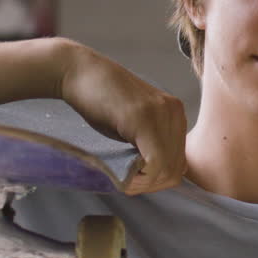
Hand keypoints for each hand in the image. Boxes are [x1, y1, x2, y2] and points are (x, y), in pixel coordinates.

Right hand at [56, 42, 187, 194]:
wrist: (78, 72)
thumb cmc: (99, 102)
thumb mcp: (132, 127)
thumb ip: (149, 145)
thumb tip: (162, 177)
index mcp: (175, 114)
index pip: (180, 163)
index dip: (157, 180)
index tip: (134, 180)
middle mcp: (175, 112)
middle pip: (177, 169)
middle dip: (152, 185)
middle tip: (127, 182)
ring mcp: (162, 113)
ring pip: (168, 170)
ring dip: (145, 183)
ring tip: (124, 178)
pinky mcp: (144, 118)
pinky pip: (155, 163)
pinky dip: (140, 178)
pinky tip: (123, 174)